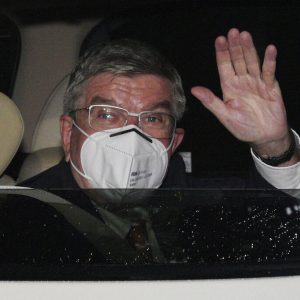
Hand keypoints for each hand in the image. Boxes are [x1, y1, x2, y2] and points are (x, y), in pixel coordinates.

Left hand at [191, 28, 297, 163]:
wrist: (264, 137)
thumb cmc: (243, 128)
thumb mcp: (224, 115)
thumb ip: (211, 101)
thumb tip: (194, 90)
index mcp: (229, 88)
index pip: (224, 67)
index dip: (222, 54)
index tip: (219, 40)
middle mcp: (242, 83)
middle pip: (238, 61)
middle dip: (234, 47)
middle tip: (232, 32)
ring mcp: (256, 83)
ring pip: (252, 63)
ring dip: (249, 49)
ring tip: (245, 36)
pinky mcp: (270, 87)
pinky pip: (269, 72)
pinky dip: (269, 62)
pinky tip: (269, 50)